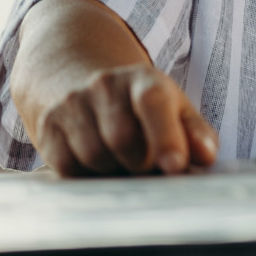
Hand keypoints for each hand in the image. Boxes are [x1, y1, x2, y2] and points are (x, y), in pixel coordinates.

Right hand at [30, 63, 217, 176]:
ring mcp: (73, 103)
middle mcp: (105, 86)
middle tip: (148, 166)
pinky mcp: (48, 125)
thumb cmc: (140, 107)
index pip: (153, 102)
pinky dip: (87, 176)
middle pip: (122, 138)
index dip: (165, 136)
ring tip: (123, 163)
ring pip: (93, 155)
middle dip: (140, 163)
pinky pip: (68, 166)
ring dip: (113, 171)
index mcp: (144, 80)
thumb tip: (206, 156)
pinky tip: (98, 166)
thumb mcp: (174, 110)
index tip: (175, 166)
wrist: (80, 83)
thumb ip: (195, 133)